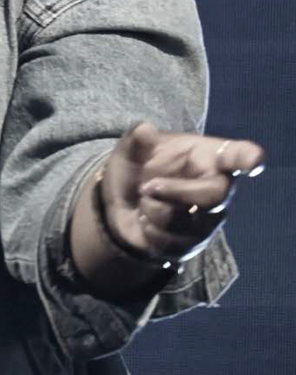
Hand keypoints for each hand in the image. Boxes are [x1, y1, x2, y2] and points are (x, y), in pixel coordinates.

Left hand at [101, 123, 265, 259]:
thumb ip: (136, 139)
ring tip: (145, 201)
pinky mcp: (195, 244)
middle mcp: (216, 188)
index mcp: (206, 157)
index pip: (235, 156)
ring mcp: (208, 219)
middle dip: (175, 191)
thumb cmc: (136, 170)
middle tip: (145, 186)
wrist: (119, 208)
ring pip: (188, 222)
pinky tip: (145, 221)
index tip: (254, 160)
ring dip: (153, 210)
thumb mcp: (129, 150)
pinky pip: (173, 242)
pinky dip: (149, 230)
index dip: (246, 158)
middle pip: (215, 196)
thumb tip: (145, 130)